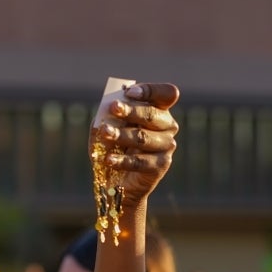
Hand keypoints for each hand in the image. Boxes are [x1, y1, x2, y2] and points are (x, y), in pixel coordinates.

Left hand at [95, 82, 179, 205]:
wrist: (117, 180)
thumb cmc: (113, 146)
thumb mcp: (106, 127)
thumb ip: (106, 116)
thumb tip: (105, 108)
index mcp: (158, 109)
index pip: (166, 94)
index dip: (151, 91)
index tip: (129, 92)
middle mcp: (167, 125)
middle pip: (152, 115)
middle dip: (131, 111)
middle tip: (114, 108)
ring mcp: (167, 145)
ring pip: (143, 138)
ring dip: (122, 134)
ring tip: (104, 133)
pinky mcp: (161, 165)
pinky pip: (140, 161)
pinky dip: (122, 160)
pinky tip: (108, 159)